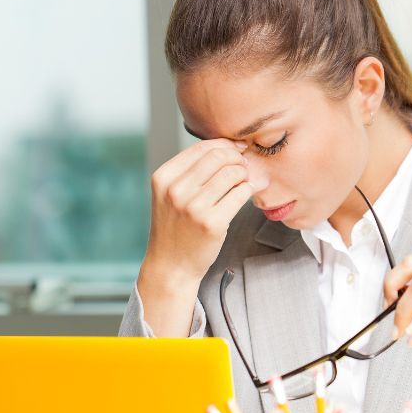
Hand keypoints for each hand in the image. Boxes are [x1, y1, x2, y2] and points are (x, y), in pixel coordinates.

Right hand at [141, 138, 264, 286]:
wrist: (171, 266)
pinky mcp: (212, 223)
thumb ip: (191, 171)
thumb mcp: (170, 194)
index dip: (225, 145)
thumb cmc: (176, 227)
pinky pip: (240, 194)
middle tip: (244, 167)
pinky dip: (247, 190)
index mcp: (164, 177)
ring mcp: (193, 207)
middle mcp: (176, 190)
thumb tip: (229, 147)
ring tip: (243, 182)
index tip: (237, 151)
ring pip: (232, 173)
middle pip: (219, 156)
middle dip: (237, 158)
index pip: (202, 147)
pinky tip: (244, 195)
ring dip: (244, 174)